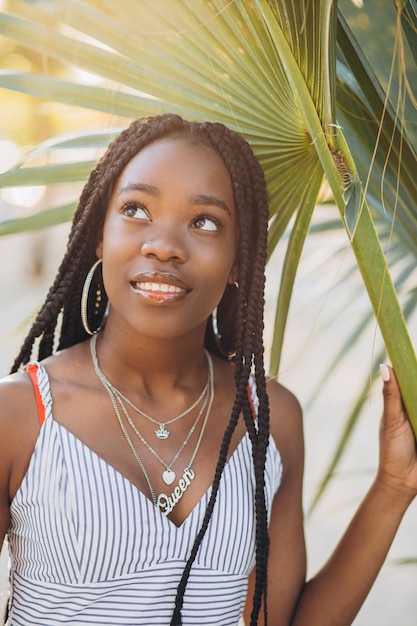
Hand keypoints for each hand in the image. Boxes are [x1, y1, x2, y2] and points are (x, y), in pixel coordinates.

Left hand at [377, 365, 416, 501]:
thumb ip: (392, 395)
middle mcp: (416, 409)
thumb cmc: (392, 451)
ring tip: (412, 425)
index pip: (412, 378)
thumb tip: (385, 366)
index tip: (415, 357)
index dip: (414, 367)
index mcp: (405, 403)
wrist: (402, 482)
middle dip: (416, 384)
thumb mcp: (393, 421)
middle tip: (411, 414)